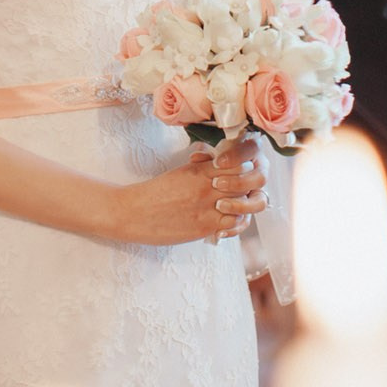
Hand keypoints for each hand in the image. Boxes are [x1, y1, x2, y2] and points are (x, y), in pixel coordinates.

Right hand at [113, 142, 268, 246]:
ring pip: (247, 203)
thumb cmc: (155, 193)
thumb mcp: (181, 173)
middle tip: (246, 190)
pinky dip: (237, 224)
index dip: (248, 164)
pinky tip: (228, 223)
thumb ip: (202, 167)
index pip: (240, 160)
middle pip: (249, 180)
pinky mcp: (205, 226)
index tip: (244, 170)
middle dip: (253, 185)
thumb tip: (214, 162)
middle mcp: (209, 185)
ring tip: (238, 207)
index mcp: (202, 169)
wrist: (133, 212)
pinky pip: (235, 224)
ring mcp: (209, 206)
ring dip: (247, 206)